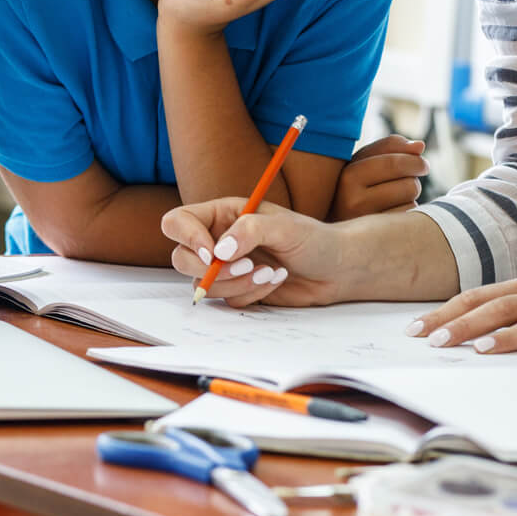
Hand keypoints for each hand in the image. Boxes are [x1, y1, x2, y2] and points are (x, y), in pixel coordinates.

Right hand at [162, 197, 414, 307]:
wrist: (337, 269)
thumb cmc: (314, 238)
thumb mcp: (285, 227)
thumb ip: (250, 231)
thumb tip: (219, 252)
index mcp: (222, 215)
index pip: (179, 221)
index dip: (187, 237)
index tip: (213, 254)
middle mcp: (218, 240)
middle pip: (182, 258)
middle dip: (211, 270)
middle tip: (247, 266)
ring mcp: (226, 267)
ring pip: (203, 284)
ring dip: (235, 284)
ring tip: (271, 272)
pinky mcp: (237, 290)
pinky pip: (226, 300)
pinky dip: (249, 294)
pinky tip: (275, 281)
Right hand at [330, 135, 427, 220]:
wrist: (330, 227)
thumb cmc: (351, 187)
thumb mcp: (361, 162)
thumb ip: (389, 148)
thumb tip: (420, 145)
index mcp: (347, 176)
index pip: (393, 163)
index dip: (415, 161)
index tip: (422, 163)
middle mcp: (352, 201)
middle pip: (408, 183)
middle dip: (414, 178)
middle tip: (411, 178)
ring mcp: (365, 223)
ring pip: (411, 201)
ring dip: (410, 195)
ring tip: (395, 195)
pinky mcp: (378, 238)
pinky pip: (408, 218)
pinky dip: (407, 212)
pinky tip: (393, 212)